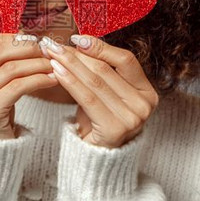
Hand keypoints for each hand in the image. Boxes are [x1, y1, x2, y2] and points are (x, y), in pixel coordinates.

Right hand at [0, 32, 56, 138]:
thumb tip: (19, 33)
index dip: (2, 35)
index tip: (24, 37)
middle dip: (25, 47)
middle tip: (44, 48)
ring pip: (10, 69)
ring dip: (36, 63)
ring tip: (52, 64)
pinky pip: (19, 86)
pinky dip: (38, 79)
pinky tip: (51, 79)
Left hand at [41, 35, 159, 147]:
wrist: (97, 162)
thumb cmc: (99, 125)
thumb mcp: (105, 96)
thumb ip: (100, 74)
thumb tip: (76, 44)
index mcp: (147, 92)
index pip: (126, 60)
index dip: (101, 46)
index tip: (77, 38)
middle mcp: (145, 104)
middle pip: (107, 69)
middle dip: (77, 54)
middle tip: (54, 43)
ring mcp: (133, 118)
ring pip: (95, 81)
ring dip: (70, 64)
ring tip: (51, 54)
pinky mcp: (115, 128)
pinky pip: (87, 98)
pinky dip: (70, 81)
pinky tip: (56, 71)